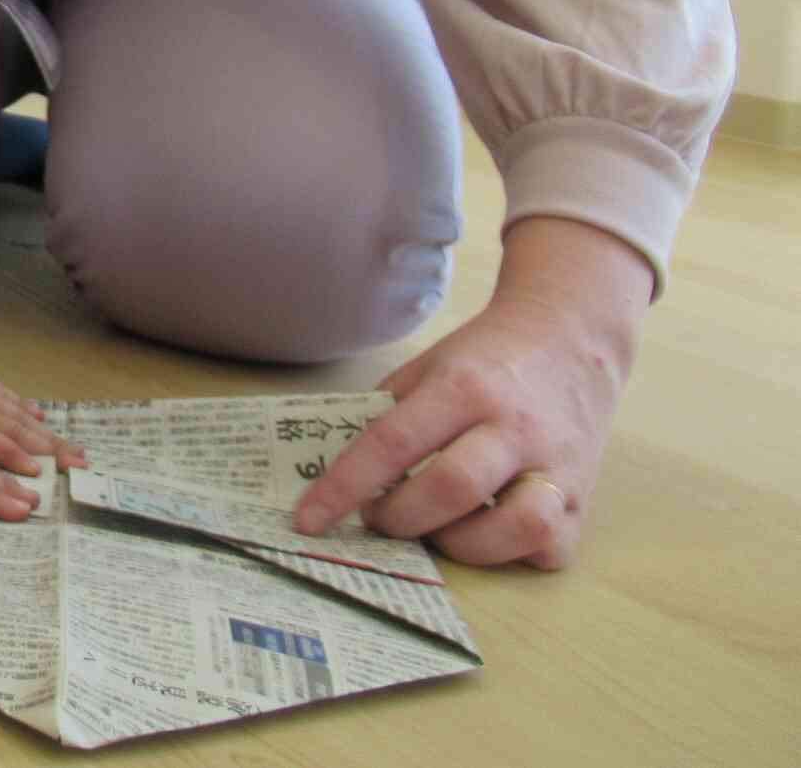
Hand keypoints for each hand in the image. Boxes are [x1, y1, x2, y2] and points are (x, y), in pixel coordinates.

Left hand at [0, 333, 82, 474]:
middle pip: (15, 431)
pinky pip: (10, 398)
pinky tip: (42, 418)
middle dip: (48, 451)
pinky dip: (27, 410)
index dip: (8, 455)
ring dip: (49, 435)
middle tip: (77, 468)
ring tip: (75, 451)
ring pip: (20, 416)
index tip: (35, 470)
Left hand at [294, 218, 648, 568]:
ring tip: (435, 530)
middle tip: (377, 519)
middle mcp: (515, 426)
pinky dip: (512, 554)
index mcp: (463, 387)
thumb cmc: (484, 361)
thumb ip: (387, 415)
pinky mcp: (586, 499)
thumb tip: (336, 475)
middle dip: (399, 519)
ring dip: (461, 545)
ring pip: (518, 527)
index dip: (343, 486)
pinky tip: (488, 534)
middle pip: (452, 488)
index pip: (392, 442)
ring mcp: (558, 465)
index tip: (308, 519)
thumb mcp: (426, 367)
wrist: (570, 339)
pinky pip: (551, 547)